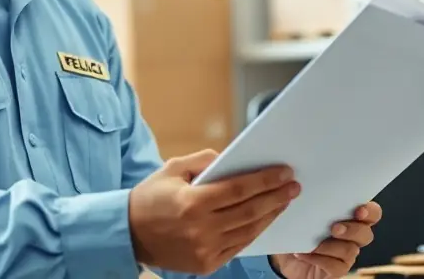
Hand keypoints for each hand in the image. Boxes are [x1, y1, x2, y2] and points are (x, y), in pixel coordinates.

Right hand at [128, 149, 299, 274]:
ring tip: (284, 201)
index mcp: (192, 202)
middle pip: (249, 211)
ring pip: (248, 231)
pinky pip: (238, 247)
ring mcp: (204, 250)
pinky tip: (264, 219)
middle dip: (275, 197)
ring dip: (270, 215)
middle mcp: (200, 229)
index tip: (284, 172)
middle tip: (293, 186)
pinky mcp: (206, 265)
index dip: (265, 180)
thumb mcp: (173, 168)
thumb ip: (204, 160)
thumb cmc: (151, 196)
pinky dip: (254, 232)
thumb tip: (234, 160)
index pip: (239, 189)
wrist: (129, 233)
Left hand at [270, 202, 381, 278]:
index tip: (359, 210)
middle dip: (352, 230)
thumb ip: (306, 199)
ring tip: (314, 243)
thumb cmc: (295, 229)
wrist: (285, 258)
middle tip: (334, 228)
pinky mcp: (337, 269)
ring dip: (332, 246)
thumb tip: (298, 185)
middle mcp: (351, 235)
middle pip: (365, 233)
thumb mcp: (297, 211)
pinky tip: (304, 254)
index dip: (370, 211)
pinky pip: (336, 266)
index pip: (371, 212)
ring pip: (351, 250)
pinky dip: (320, 259)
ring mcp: (345, 254)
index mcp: (348, 216)